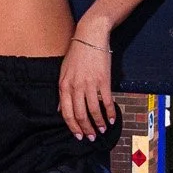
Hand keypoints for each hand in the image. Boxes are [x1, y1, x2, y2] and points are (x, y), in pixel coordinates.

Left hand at [58, 18, 116, 140]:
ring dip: (99, 123)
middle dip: (86, 129)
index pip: (67, 113)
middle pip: (80, 114)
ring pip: (93, 110)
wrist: (90, 36)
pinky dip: (110, 112)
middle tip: (91, 137)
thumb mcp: (64, 72)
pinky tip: (112, 119)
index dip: (73, 127)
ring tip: (102, 129)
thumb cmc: (77, 54)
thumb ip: (62, 92)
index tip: (78, 135)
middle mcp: (76, 86)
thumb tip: (60, 110)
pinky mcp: (104, 80)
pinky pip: (107, 101)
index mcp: (64, 85)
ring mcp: (90, 84)